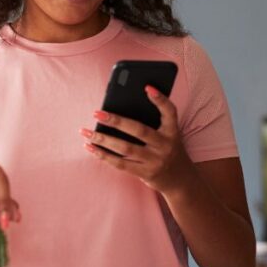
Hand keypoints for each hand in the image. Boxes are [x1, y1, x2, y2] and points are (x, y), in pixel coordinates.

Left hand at [79, 85, 196, 193]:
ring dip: (103, 139)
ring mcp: (155, 161)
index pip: (170, 112)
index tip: (146, 87)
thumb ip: (152, 122)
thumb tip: (118, 110)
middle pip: (139, 130)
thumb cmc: (167, 150)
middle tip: (96, 113)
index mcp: (172, 131)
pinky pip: (121, 164)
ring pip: (125, 148)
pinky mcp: (145, 173)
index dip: (160, 99)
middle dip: (116, 121)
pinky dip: (104, 155)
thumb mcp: (167, 135)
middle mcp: (166, 145)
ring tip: (85, 132)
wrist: (180, 180)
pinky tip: (91, 147)